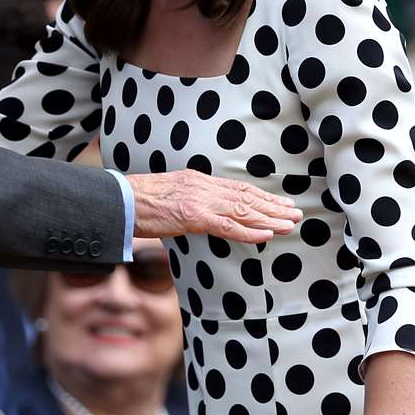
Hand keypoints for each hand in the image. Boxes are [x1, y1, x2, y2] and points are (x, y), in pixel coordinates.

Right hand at [128, 171, 300, 242]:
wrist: (117, 201)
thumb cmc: (136, 202)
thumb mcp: (169, 195)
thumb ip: (189, 200)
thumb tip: (202, 212)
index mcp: (197, 180)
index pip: (237, 188)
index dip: (262, 197)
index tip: (280, 203)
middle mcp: (202, 186)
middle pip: (246, 197)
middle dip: (273, 206)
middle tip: (296, 214)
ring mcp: (198, 201)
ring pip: (242, 210)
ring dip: (269, 218)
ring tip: (290, 224)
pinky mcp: (192, 216)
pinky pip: (227, 226)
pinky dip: (249, 231)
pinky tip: (266, 234)